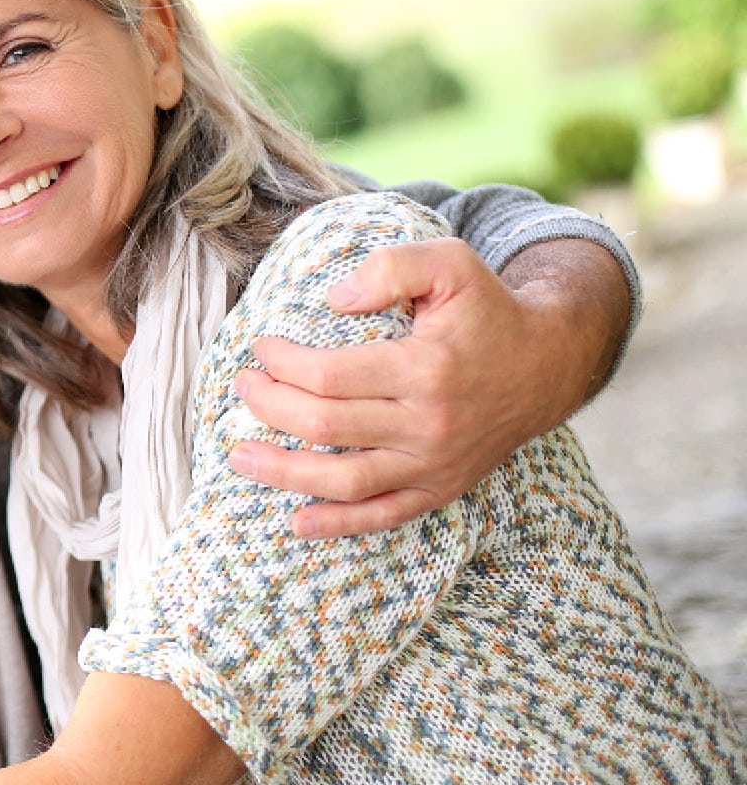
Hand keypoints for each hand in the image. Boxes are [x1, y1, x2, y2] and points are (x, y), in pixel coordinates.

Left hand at [228, 237, 628, 537]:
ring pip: (344, 481)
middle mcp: (429, 424)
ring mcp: (435, 465)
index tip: (261, 347)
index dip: (283, 363)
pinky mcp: (441, 489)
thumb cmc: (486, 310)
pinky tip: (296, 522)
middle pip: (325, 426)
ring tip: (239, 455)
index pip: (329, 376)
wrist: (547, 364)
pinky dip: (337, 524)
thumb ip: (390, 267)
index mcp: (426, 369)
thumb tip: (333, 299)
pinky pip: (383, 516)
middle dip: (269, 407)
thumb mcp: (449, 264)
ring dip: (282, 472)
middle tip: (243, 386)